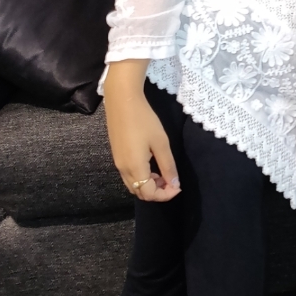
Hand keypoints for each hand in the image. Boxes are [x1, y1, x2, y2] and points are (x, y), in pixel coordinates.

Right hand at [103, 60, 179, 199]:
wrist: (122, 100)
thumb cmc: (144, 120)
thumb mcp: (161, 143)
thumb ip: (168, 166)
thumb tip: (175, 184)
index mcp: (135, 168)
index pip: (150, 194)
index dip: (166, 195)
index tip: (178, 186)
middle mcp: (123, 170)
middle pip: (140, 193)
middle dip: (157, 192)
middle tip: (172, 180)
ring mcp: (118, 163)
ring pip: (134, 186)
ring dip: (149, 185)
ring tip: (163, 173)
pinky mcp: (116, 156)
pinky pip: (129, 176)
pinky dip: (141, 178)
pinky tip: (151, 165)